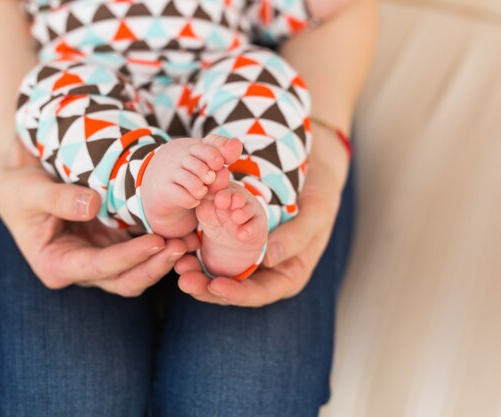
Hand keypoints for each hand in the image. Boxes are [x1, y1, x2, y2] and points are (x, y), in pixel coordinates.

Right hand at [0, 139, 197, 296]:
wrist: (20, 181)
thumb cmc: (18, 188)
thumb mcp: (28, 191)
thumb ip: (57, 199)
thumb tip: (91, 206)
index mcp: (57, 266)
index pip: (99, 268)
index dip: (128, 258)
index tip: (155, 243)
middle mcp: (82, 269)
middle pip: (125, 280)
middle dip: (154, 266)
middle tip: (182, 245)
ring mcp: (99, 257)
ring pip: (138, 269)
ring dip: (164, 259)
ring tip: (189, 239)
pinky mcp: (112, 243)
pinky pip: (140, 249)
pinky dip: (160, 243)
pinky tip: (182, 231)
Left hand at [174, 125, 348, 305]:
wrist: (314, 171)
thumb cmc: (321, 193)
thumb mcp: (316, 213)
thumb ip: (295, 237)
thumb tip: (269, 259)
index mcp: (288, 275)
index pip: (260, 293)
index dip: (237, 294)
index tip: (215, 285)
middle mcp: (267, 272)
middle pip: (234, 289)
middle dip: (207, 288)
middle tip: (184, 279)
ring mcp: (250, 258)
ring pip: (220, 273)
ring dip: (198, 273)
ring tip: (178, 264)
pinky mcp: (236, 241)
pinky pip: (215, 250)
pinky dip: (199, 250)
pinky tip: (183, 245)